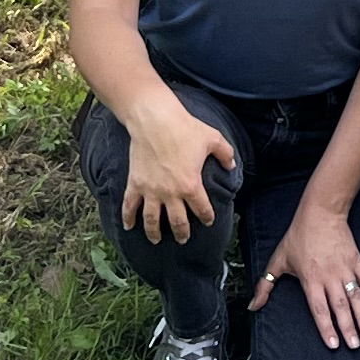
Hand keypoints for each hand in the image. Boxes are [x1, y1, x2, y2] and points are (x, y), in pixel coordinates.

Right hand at [111, 99, 237, 242]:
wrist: (154, 119)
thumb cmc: (184, 128)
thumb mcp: (212, 138)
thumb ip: (225, 154)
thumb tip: (231, 165)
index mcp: (191, 185)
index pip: (202, 209)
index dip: (207, 217)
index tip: (208, 221)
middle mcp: (171, 193)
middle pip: (177, 222)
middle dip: (182, 233)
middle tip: (183, 239)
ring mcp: (151, 190)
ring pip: (152, 220)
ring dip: (154, 232)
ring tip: (156, 239)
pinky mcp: (135, 184)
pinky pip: (130, 205)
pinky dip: (128, 218)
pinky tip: (129, 226)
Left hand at [254, 192, 359, 351]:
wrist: (321, 213)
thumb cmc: (298, 236)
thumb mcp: (278, 260)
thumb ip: (265, 285)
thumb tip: (253, 307)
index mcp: (311, 280)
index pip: (319, 309)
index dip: (327, 328)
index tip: (334, 344)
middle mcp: (330, 277)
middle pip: (340, 307)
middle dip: (348, 328)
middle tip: (355, 346)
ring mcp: (345, 270)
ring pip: (356, 297)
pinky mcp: (357, 261)